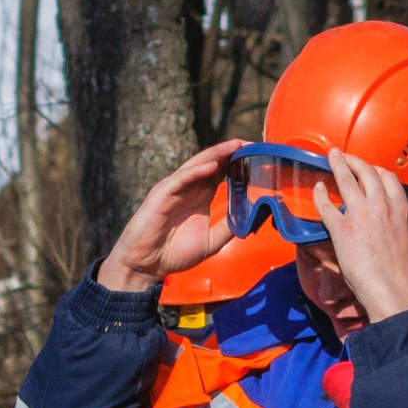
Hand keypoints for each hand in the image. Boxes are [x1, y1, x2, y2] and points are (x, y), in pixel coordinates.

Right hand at [95, 140, 241, 291]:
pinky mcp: (162, 194)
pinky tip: (213, 165)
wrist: (148, 264)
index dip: (239, 164)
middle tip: (252, 144)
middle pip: (212, 164)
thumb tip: (253, 218)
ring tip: (236, 145)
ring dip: (217, 154)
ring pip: (198, 166)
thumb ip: (229, 227)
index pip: (222, 174)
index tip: (259, 158)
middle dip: (231, 153)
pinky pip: (181, 178)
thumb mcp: (212, 240)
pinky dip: (197, 171)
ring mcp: (174, 189)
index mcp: (201, 196)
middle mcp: (188, 188)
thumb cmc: (176, 252)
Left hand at [318, 152, 407, 323]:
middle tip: (343, 156)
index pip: (388, 177)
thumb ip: (394, 220)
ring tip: (330, 158)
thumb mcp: (405, 237)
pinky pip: (326, 204)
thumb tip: (383, 219)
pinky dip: (320, 194)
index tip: (367, 168)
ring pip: (345, 179)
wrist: (394, 291)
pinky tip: (318, 189)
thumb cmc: (401, 272)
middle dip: (353, 159)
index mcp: (400, 210)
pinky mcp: (342, 229)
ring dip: (336, 164)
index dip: (375, 168)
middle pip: (366, 171)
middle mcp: (382, 206)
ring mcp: (361, 215)